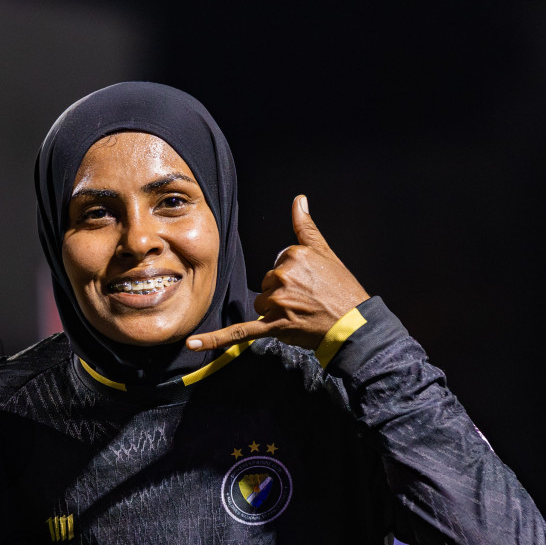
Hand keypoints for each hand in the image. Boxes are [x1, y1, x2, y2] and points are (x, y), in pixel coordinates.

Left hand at [186, 195, 368, 352]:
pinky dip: (215, 340)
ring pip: (261, 305)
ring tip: (302, 314)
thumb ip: (305, 226)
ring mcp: (278, 303)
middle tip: (308, 300)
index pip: (276, 265)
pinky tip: (192, 344)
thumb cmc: (342, 289)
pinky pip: (239, 333)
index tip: (311, 283)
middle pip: (266, 284)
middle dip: (282, 293)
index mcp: (292, 256)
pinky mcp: (274, 326)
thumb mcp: (325, 252)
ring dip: (276, 312)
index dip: (292, 276)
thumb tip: (298, 200)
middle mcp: (283, 277)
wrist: (354, 324)